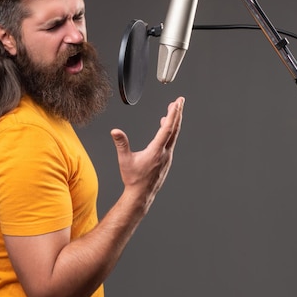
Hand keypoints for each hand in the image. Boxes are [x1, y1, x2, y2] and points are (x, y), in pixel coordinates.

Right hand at [111, 96, 183, 211]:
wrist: (141, 195)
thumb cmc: (133, 179)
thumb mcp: (125, 160)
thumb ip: (121, 143)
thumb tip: (115, 131)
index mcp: (156, 151)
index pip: (168, 129)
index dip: (173, 114)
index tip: (177, 103)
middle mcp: (165, 153)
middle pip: (175, 129)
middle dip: (177, 113)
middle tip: (180, 101)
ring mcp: (167, 157)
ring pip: (173, 136)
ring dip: (174, 122)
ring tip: (173, 110)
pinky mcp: (166, 160)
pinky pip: (170, 142)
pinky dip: (170, 131)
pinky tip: (165, 127)